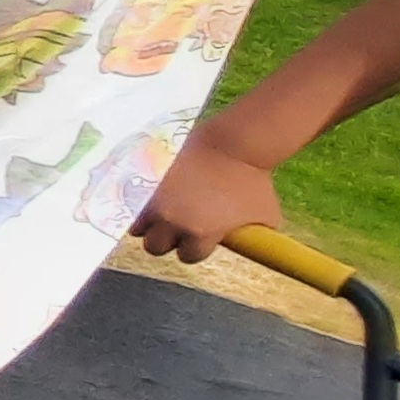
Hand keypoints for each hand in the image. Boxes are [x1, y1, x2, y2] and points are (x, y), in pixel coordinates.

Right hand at [133, 137, 287, 262]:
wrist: (231, 143)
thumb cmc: (253, 178)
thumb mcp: (266, 215)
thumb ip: (255, 235)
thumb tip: (256, 247)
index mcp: (200, 234)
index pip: (188, 256)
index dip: (196, 249)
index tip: (201, 239)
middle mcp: (173, 221)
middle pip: (155, 247)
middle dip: (167, 241)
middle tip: (179, 229)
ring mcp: (156, 201)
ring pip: (138, 229)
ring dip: (150, 226)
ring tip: (165, 214)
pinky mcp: (145, 183)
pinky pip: (133, 206)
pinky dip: (141, 207)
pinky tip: (155, 201)